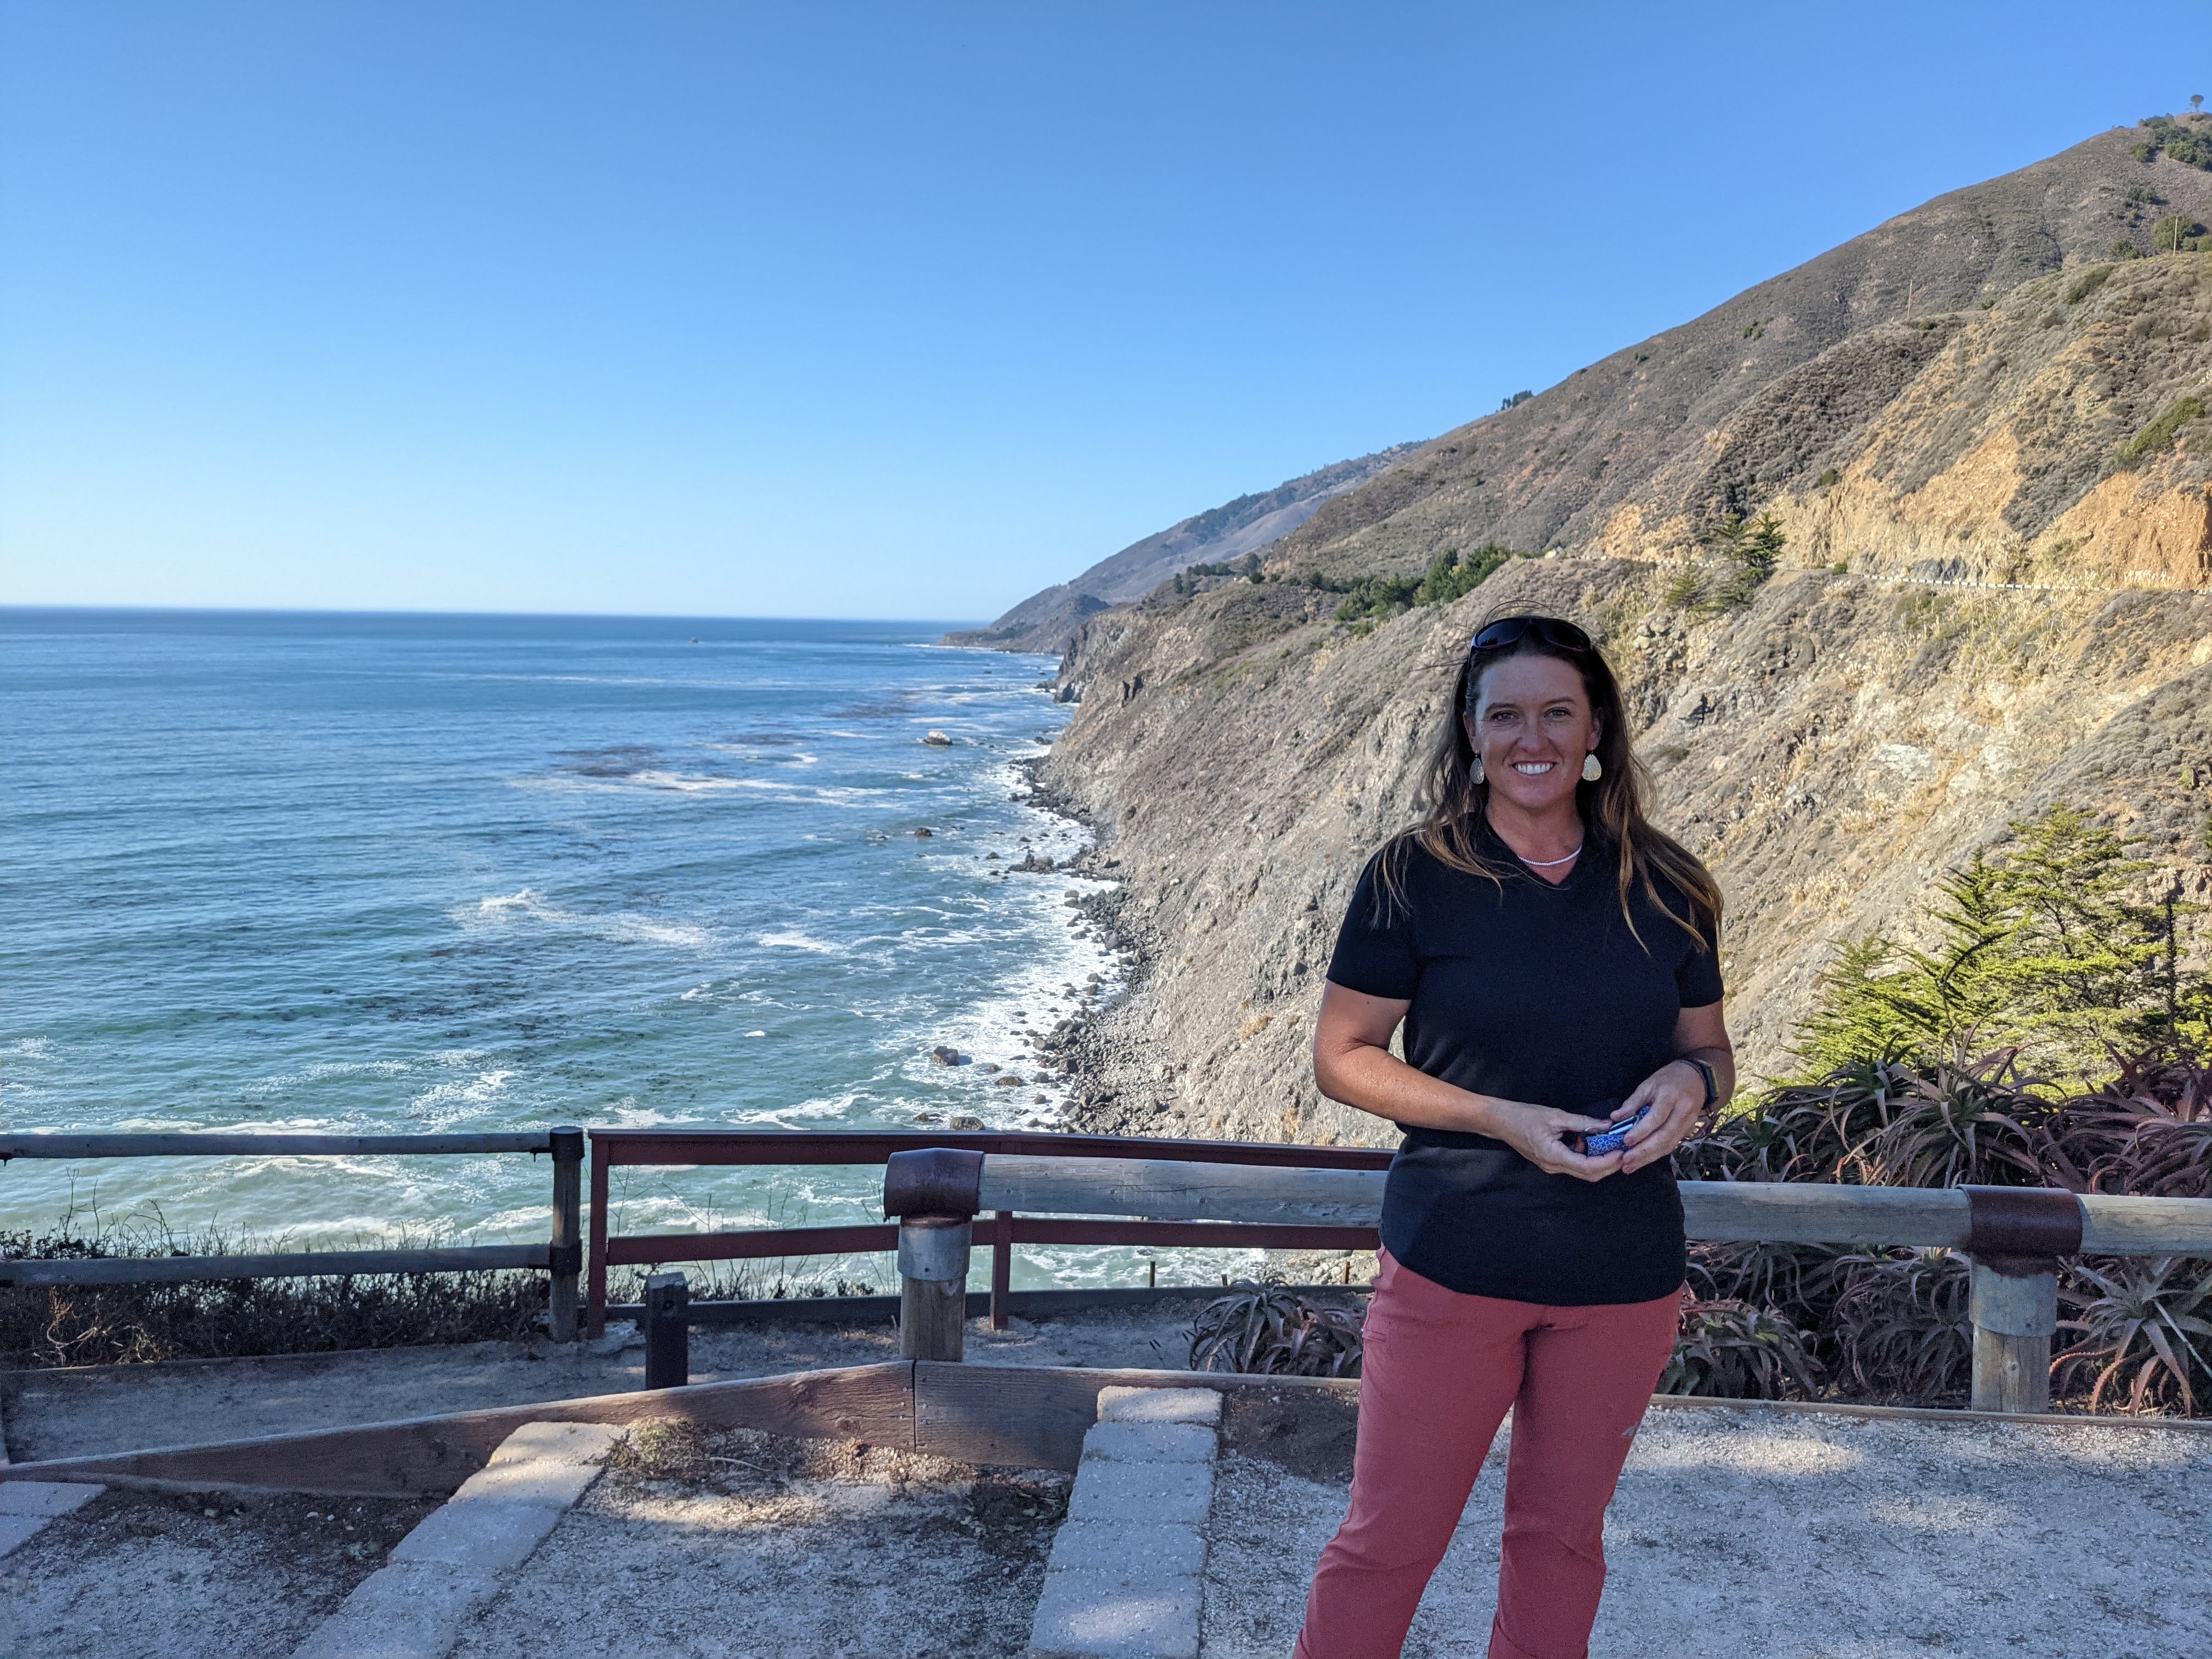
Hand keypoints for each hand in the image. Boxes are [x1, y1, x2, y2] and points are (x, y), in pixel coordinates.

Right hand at [1485, 1100, 1625, 1182]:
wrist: (1500, 1121)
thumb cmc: (1523, 1116)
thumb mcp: (1555, 1115)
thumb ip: (1582, 1122)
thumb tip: (1606, 1125)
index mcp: (1553, 1156)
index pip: (1588, 1167)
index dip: (1608, 1162)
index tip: (1621, 1152)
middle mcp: (1553, 1166)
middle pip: (1589, 1175)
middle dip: (1609, 1165)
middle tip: (1623, 1151)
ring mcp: (1551, 1166)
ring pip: (1582, 1171)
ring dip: (1599, 1161)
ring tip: (1609, 1145)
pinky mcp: (1550, 1162)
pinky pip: (1574, 1164)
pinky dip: (1586, 1156)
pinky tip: (1588, 1142)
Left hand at [1615, 1059, 1708, 1173]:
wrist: (1696, 1078)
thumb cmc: (1668, 1079)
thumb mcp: (1648, 1084)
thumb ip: (1632, 1102)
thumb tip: (1615, 1118)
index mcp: (1671, 1096)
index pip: (1656, 1117)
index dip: (1641, 1131)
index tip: (1626, 1141)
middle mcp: (1683, 1111)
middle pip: (1664, 1136)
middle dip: (1644, 1151)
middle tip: (1626, 1161)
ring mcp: (1688, 1122)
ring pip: (1669, 1144)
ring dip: (1649, 1157)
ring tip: (1631, 1166)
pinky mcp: (1688, 1130)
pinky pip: (1672, 1145)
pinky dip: (1657, 1154)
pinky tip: (1643, 1160)